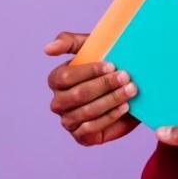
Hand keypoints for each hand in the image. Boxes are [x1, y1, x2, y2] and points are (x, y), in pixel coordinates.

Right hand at [45, 30, 139, 145]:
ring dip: (111, 100)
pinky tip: (124, 107)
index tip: (111, 65)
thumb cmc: (107, 66)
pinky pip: (91, 129)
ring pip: (86, 112)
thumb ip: (69, 41)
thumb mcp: (91, 47)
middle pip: (78, 95)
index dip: (89, 71)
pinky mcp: (81, 136)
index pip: (66, 76)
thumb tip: (47, 49)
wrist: (128, 89)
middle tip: (126, 77)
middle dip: (104, 85)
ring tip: (130, 91)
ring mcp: (68, 120)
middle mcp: (58, 102)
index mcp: (56, 80)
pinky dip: (110, 117)